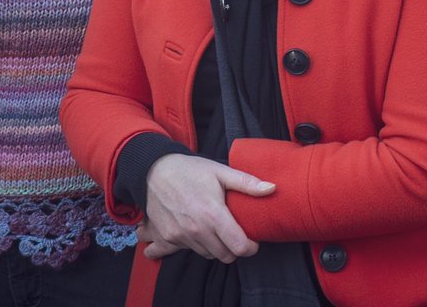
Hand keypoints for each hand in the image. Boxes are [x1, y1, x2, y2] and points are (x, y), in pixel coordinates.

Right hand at [143, 154, 273, 262]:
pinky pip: (187, 251)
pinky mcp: (168, 238)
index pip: (239, 247)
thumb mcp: (220, 171)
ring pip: (207, 254)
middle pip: (225, 256)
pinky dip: (195, 245)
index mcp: (213, 215)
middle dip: (234, 248)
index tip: (252, 240)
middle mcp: (197, 230)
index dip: (251, 247)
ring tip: (215, 229)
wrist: (154, 171)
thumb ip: (247, 183)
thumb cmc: (190, 170)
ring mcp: (181, 236)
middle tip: (234, 233)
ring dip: (215, 246)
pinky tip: (196, 233)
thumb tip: (272, 189)